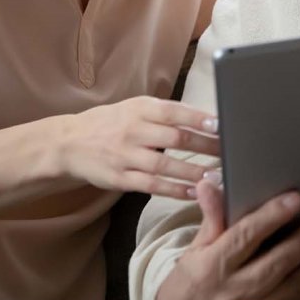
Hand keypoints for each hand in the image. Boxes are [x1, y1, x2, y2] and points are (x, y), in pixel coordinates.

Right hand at [55, 96, 219, 198]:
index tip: (222, 125)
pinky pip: (151, 186)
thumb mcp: (137, 107)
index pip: (175, 112)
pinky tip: (194, 192)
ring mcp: (125, 156)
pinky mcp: (120, 179)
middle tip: (231, 153)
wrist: (69, 143)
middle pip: (175, 139)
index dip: (199, 119)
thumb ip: (167, 113)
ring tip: (218, 177)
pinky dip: (175, 190)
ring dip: (194, 172)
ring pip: (165, 166)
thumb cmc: (114, 122)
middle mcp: (134, 131)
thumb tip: (208, 119)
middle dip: (206, 147)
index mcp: (141, 109)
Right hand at [156, 181, 299, 299]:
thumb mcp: (195, 250)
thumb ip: (212, 218)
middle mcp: (235, 290)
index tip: (295, 198)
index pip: (245, 236)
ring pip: (292, 286)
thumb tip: (211, 184)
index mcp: (214, 266)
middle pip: (276, 262)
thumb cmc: (193, 283)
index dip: (271, 216)